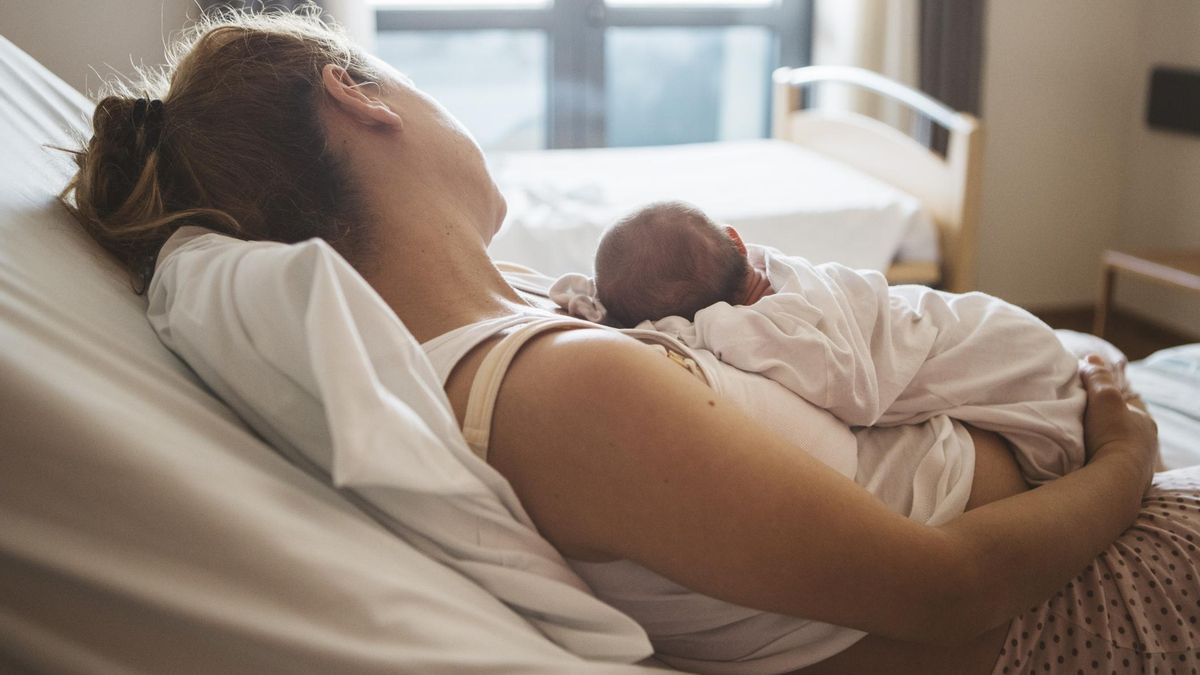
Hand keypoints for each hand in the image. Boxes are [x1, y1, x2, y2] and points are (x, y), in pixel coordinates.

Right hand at [1079, 354, 1157, 484]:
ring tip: (1077, 444)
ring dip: (1099, 446)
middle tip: (1080, 422)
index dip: (1105, 400)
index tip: (1085, 399)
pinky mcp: (1123, 487)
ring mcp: (1136, 468)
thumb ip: (1098, 376)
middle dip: (1103, 425)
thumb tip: (1091, 358)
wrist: (1112, 483)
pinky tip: (1083, 464)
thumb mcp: (1104, 397)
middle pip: (1120, 428)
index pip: (1125, 406)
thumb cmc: (1111, 436)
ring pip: (1114, 449)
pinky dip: (1097, 463)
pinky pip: (1108, 469)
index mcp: (1144, 423)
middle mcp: (1146, 445)